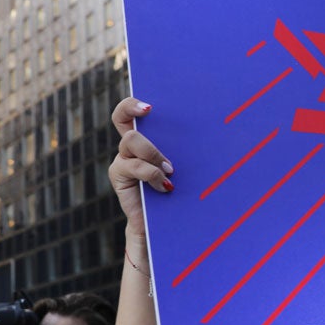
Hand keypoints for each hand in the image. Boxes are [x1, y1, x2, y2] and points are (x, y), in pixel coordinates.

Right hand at [109, 97, 173, 238]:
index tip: (150, 106)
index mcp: (146, 136)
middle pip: (123, 120)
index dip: (133, 104)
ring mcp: (122, 158)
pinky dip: (153, 174)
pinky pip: (135, 165)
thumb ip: (183, 148)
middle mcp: (130, 144)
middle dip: (138, 118)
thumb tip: (206, 127)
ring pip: (131, 140)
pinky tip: (166, 186)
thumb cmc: (180, 187)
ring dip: (153, 154)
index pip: (129, 111)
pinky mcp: (118, 174)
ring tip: (170, 171)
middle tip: (155, 122)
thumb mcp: (183, 163)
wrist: (163, 219)